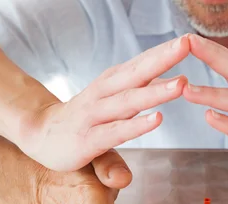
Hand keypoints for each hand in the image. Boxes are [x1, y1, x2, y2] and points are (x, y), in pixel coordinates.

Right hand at [17, 36, 190, 171]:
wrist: (38, 134)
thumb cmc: (81, 121)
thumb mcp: (110, 108)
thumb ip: (136, 105)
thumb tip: (161, 101)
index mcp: (112, 83)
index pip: (141, 64)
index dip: (164, 51)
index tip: (188, 39)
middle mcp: (104, 94)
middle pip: (137, 73)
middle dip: (163, 58)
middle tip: (187, 44)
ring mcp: (95, 115)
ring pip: (129, 101)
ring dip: (156, 92)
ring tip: (181, 84)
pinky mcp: (89, 139)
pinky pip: (116, 131)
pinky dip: (137, 125)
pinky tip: (157, 119)